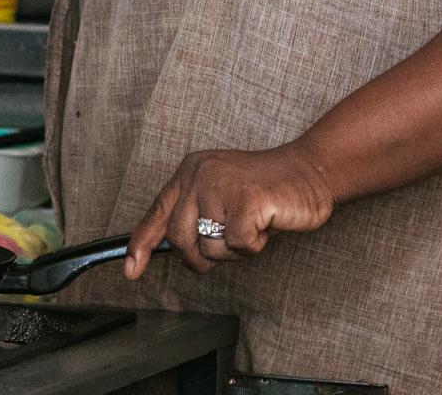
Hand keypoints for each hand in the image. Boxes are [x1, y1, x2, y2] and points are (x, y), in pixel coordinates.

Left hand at [124, 143, 336, 276]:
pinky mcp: (246, 199)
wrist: (311, 171)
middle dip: (201, 258)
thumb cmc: (267, 191)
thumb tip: (172, 250)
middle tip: (229, 248)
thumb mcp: (222, 197)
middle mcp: (199, 174)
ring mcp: (221, 185)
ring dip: (234, 250)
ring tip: (253, 226)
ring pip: (210, 246)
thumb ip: (196, 216)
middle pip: (180, 239)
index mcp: (190, 172)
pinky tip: (266, 224)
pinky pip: (238, 244)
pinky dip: (255, 245)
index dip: (140, 244)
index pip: (157, 212)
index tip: (130, 271)